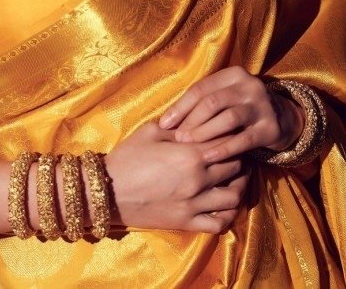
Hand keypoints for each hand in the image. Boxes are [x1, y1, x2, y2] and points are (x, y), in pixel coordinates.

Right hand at [104, 121, 249, 233]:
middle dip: (238, 158)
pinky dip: (228, 215)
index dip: (232, 136)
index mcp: (190, 154)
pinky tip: (225, 205)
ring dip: (239, 186)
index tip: (231, 132)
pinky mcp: (187, 223)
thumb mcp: (150, 131)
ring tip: (235, 178)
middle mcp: (198, 180)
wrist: (107, 192)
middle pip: (234, 167)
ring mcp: (194, 204)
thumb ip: (177, 126)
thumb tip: (195, 122)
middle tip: (235, 152)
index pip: (227, 142)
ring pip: (234, 197)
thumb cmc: (127, 157)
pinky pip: (219, 223)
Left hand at [158, 66, 303, 162]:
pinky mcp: (270, 127)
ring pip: (228, 118)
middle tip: (176, 137)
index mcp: (233, 74)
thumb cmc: (242, 109)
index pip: (200, 88)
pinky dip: (224, 148)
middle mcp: (249, 85)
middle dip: (191, 120)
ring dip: (204, 133)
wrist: (282, 119)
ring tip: (188, 145)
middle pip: (213, 102)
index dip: (180, 106)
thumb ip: (203, 102)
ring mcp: (262, 105)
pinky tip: (209, 157)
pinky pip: (243, 139)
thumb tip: (167, 119)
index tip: (164, 123)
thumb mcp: (226, 97)